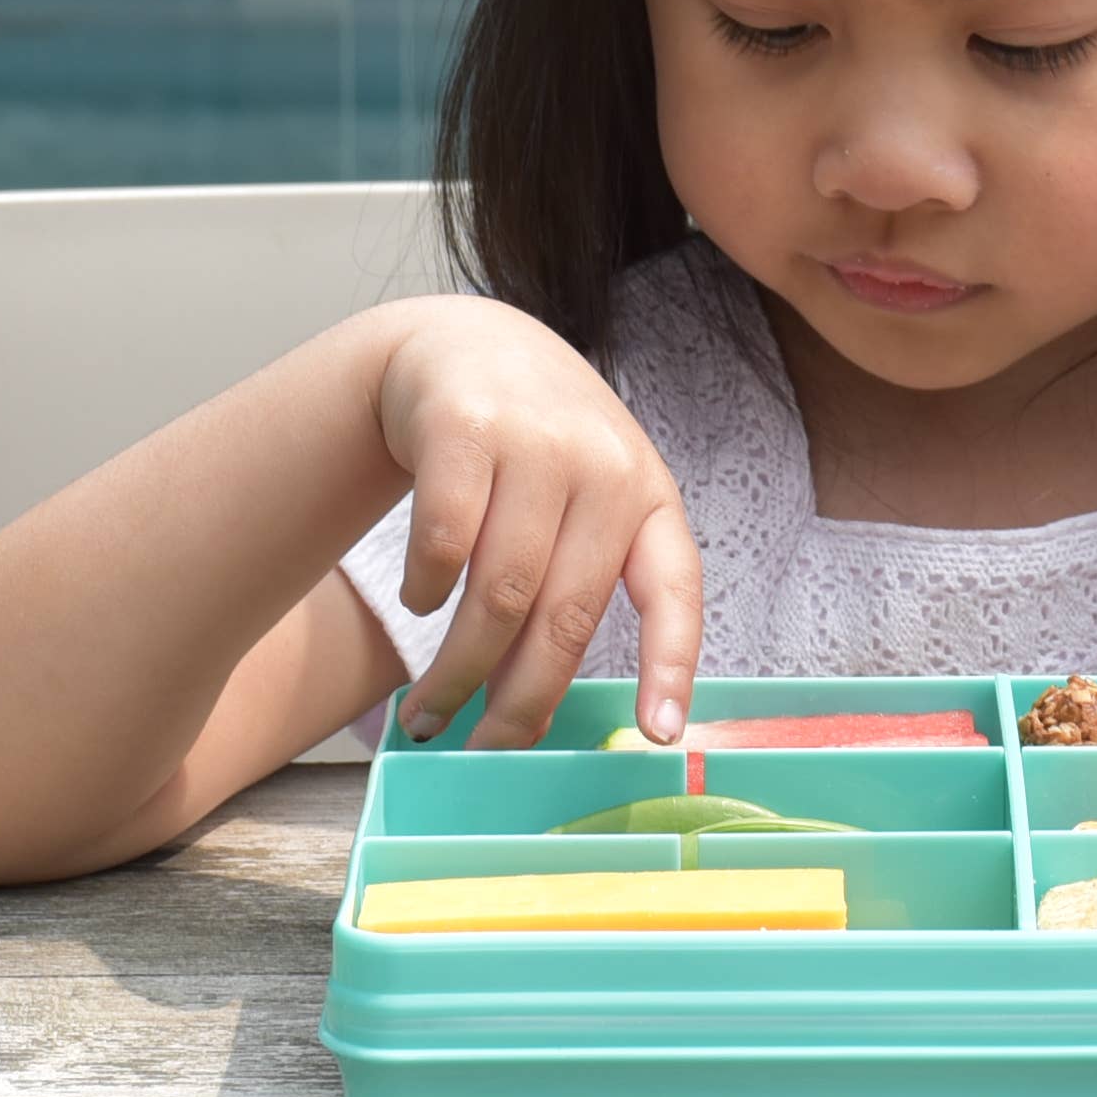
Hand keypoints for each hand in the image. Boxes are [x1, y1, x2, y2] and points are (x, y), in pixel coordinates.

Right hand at [376, 298, 702, 748]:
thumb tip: (540, 705)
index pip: (675, 587)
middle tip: (487, 752)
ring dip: (457, 672)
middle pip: (564, 617)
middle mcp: (602, 463)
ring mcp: (535, 440)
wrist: (463, 343)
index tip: (659, 734)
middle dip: (521, 705)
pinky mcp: (463, 427)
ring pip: (497, 595)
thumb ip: (583, 578)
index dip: (670, 665)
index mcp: (647, 492)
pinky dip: (426, 591)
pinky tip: (422, 601)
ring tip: (430, 709)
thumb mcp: (587, 493)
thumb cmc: (533, 446)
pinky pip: (442, 543)